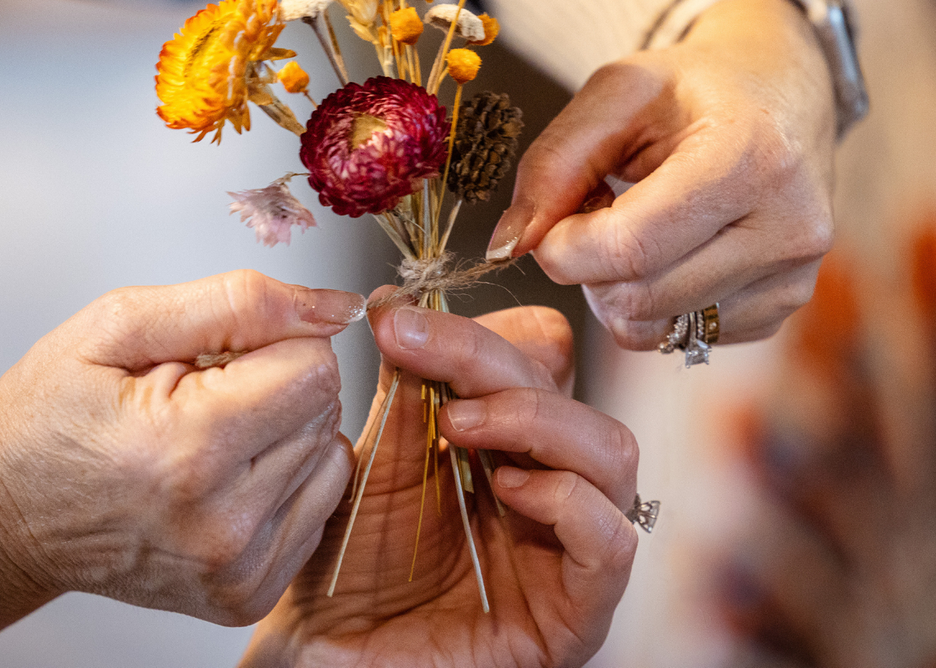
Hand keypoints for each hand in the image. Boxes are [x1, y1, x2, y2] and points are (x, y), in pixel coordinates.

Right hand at [0, 271, 361, 666]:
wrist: (0, 518)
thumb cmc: (46, 418)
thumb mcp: (121, 324)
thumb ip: (240, 303)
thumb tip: (336, 307)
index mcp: (188, 447)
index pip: (316, 366)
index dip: (269, 344)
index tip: (214, 359)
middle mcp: (221, 522)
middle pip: (325, 409)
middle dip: (273, 386)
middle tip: (198, 400)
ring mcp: (236, 568)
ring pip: (329, 456)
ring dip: (281, 435)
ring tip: (207, 439)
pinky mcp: (246, 594)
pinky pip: (318, 507)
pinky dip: (282, 482)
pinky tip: (222, 479)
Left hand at [241, 296, 639, 667]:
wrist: (321, 660)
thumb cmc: (345, 572)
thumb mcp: (375, 465)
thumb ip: (403, 396)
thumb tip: (400, 303)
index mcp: (507, 443)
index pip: (537, 354)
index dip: (479, 328)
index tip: (398, 319)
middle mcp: (549, 486)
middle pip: (570, 389)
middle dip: (490, 357)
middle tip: (415, 345)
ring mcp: (569, 549)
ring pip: (612, 451)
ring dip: (536, 418)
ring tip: (457, 425)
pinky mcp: (576, 616)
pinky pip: (614, 544)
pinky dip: (568, 502)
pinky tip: (508, 492)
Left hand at [489, 0, 836, 348]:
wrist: (781, 92)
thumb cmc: (691, 89)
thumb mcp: (615, 94)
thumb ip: (552, 164)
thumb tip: (507, 246)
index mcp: (750, 157)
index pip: (628, 248)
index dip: (563, 246)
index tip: (551, 219)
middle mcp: (789, 226)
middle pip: (637, 297)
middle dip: (587, 267)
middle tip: (595, 212)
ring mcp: (794, 277)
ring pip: (653, 330)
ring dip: (615, 289)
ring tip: (632, 227)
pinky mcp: (783, 308)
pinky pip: (679, 338)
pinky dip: (652, 302)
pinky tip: (668, 250)